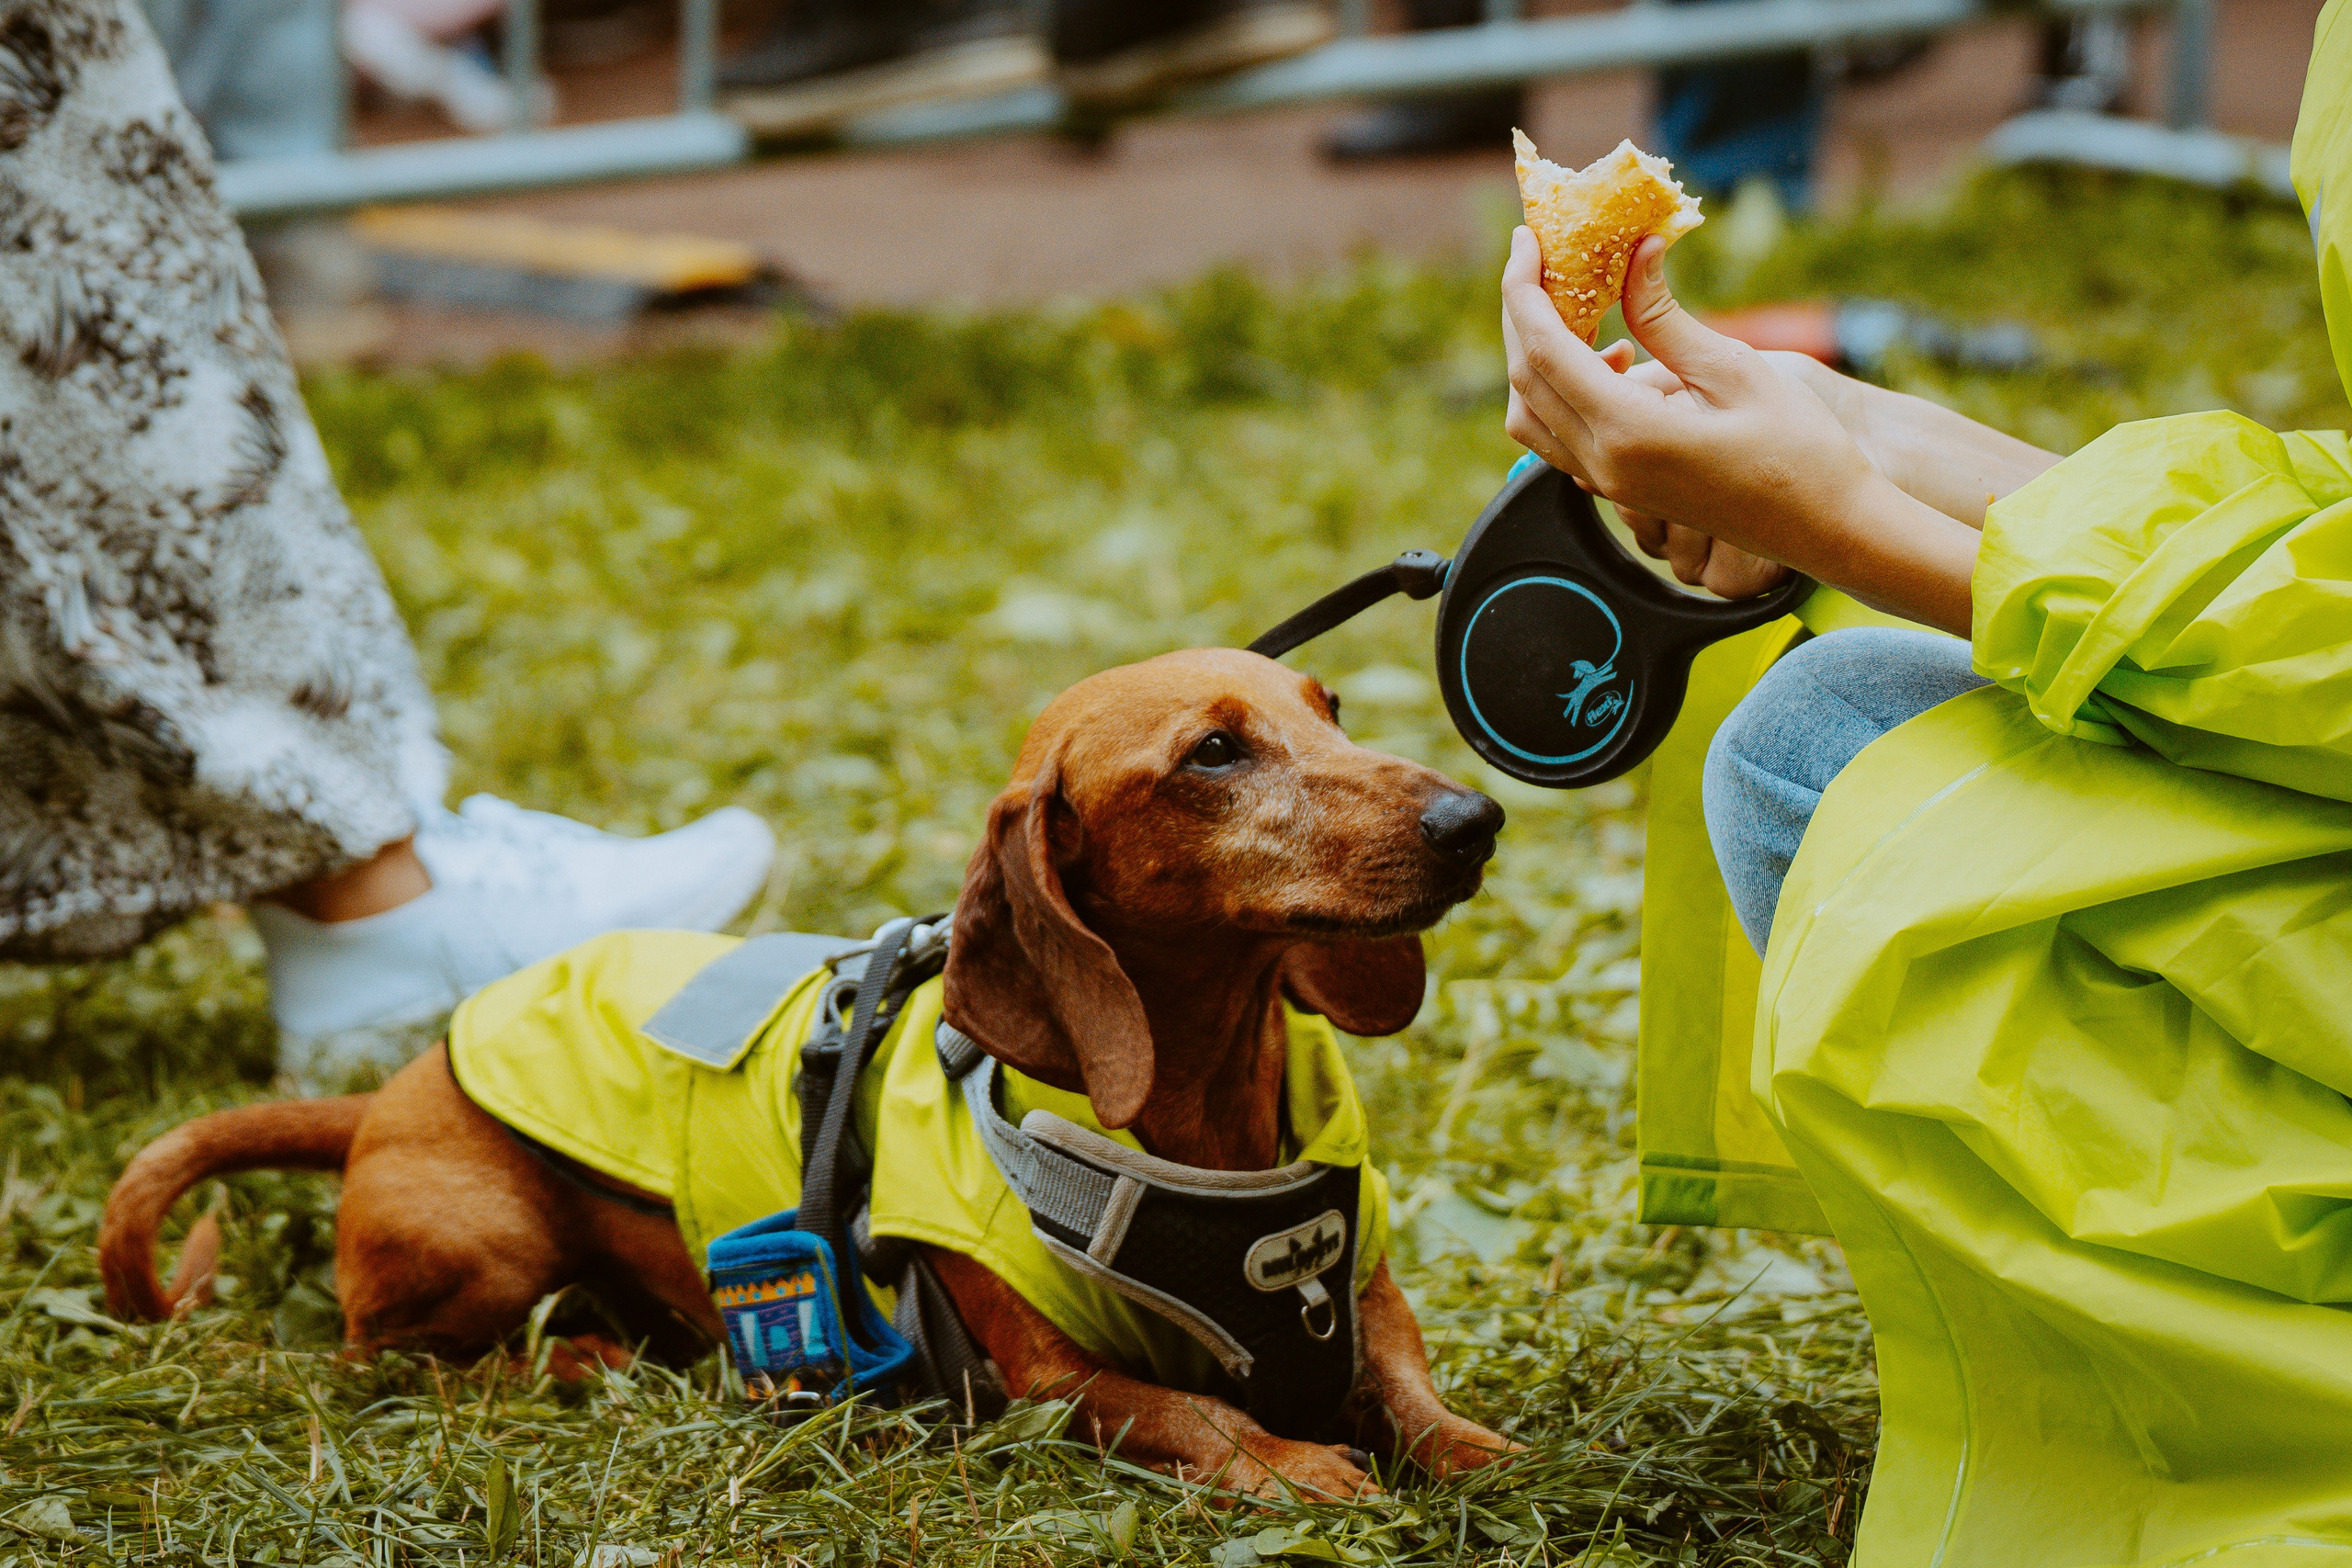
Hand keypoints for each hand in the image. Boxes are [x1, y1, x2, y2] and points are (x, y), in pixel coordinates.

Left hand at [1502, 227, 1979, 632]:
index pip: (1543, 348)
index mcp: (1627, 431)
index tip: (1524, 239)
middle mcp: (1603, 463)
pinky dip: (1559, 389)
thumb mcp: (1733, 369)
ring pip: (1531, 413)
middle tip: (1537, 258)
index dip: (1523, 289)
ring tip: (1573, 302)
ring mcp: (1606, 483)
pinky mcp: (1619, 487)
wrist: (1824, 525)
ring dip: (1534, 353)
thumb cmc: (1798, 448)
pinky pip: (1559, 436)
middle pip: (1524, 379)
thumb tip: (1636, 251)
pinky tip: (1611, 357)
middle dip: (1520, 312)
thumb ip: (1667, 316)